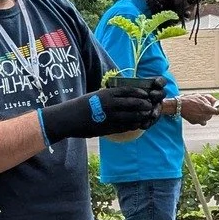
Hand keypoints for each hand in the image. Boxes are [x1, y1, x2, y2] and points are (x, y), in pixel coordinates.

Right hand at [41, 77, 165, 142]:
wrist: (69, 118)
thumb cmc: (81, 105)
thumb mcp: (96, 96)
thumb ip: (109, 96)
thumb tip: (121, 96)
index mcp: (107, 94)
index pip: (128, 91)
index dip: (139, 93)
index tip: (146, 94)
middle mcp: (110, 104)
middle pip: (133, 103)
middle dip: (144, 105)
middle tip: (150, 106)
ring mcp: (110, 117)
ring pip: (131, 116)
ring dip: (141, 116)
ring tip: (147, 116)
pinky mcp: (108, 128)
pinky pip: (125, 127)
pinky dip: (133, 125)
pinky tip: (137, 124)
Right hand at [176, 93, 218, 125]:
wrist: (179, 106)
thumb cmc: (190, 100)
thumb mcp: (201, 97)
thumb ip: (209, 100)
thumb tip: (213, 102)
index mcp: (208, 110)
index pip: (217, 112)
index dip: (216, 109)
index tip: (214, 107)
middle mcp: (205, 116)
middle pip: (211, 116)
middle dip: (208, 111)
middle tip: (203, 106)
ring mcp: (199, 120)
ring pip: (205, 119)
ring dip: (204, 115)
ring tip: (198, 110)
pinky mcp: (194, 122)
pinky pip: (199, 121)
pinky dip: (198, 118)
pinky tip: (194, 113)